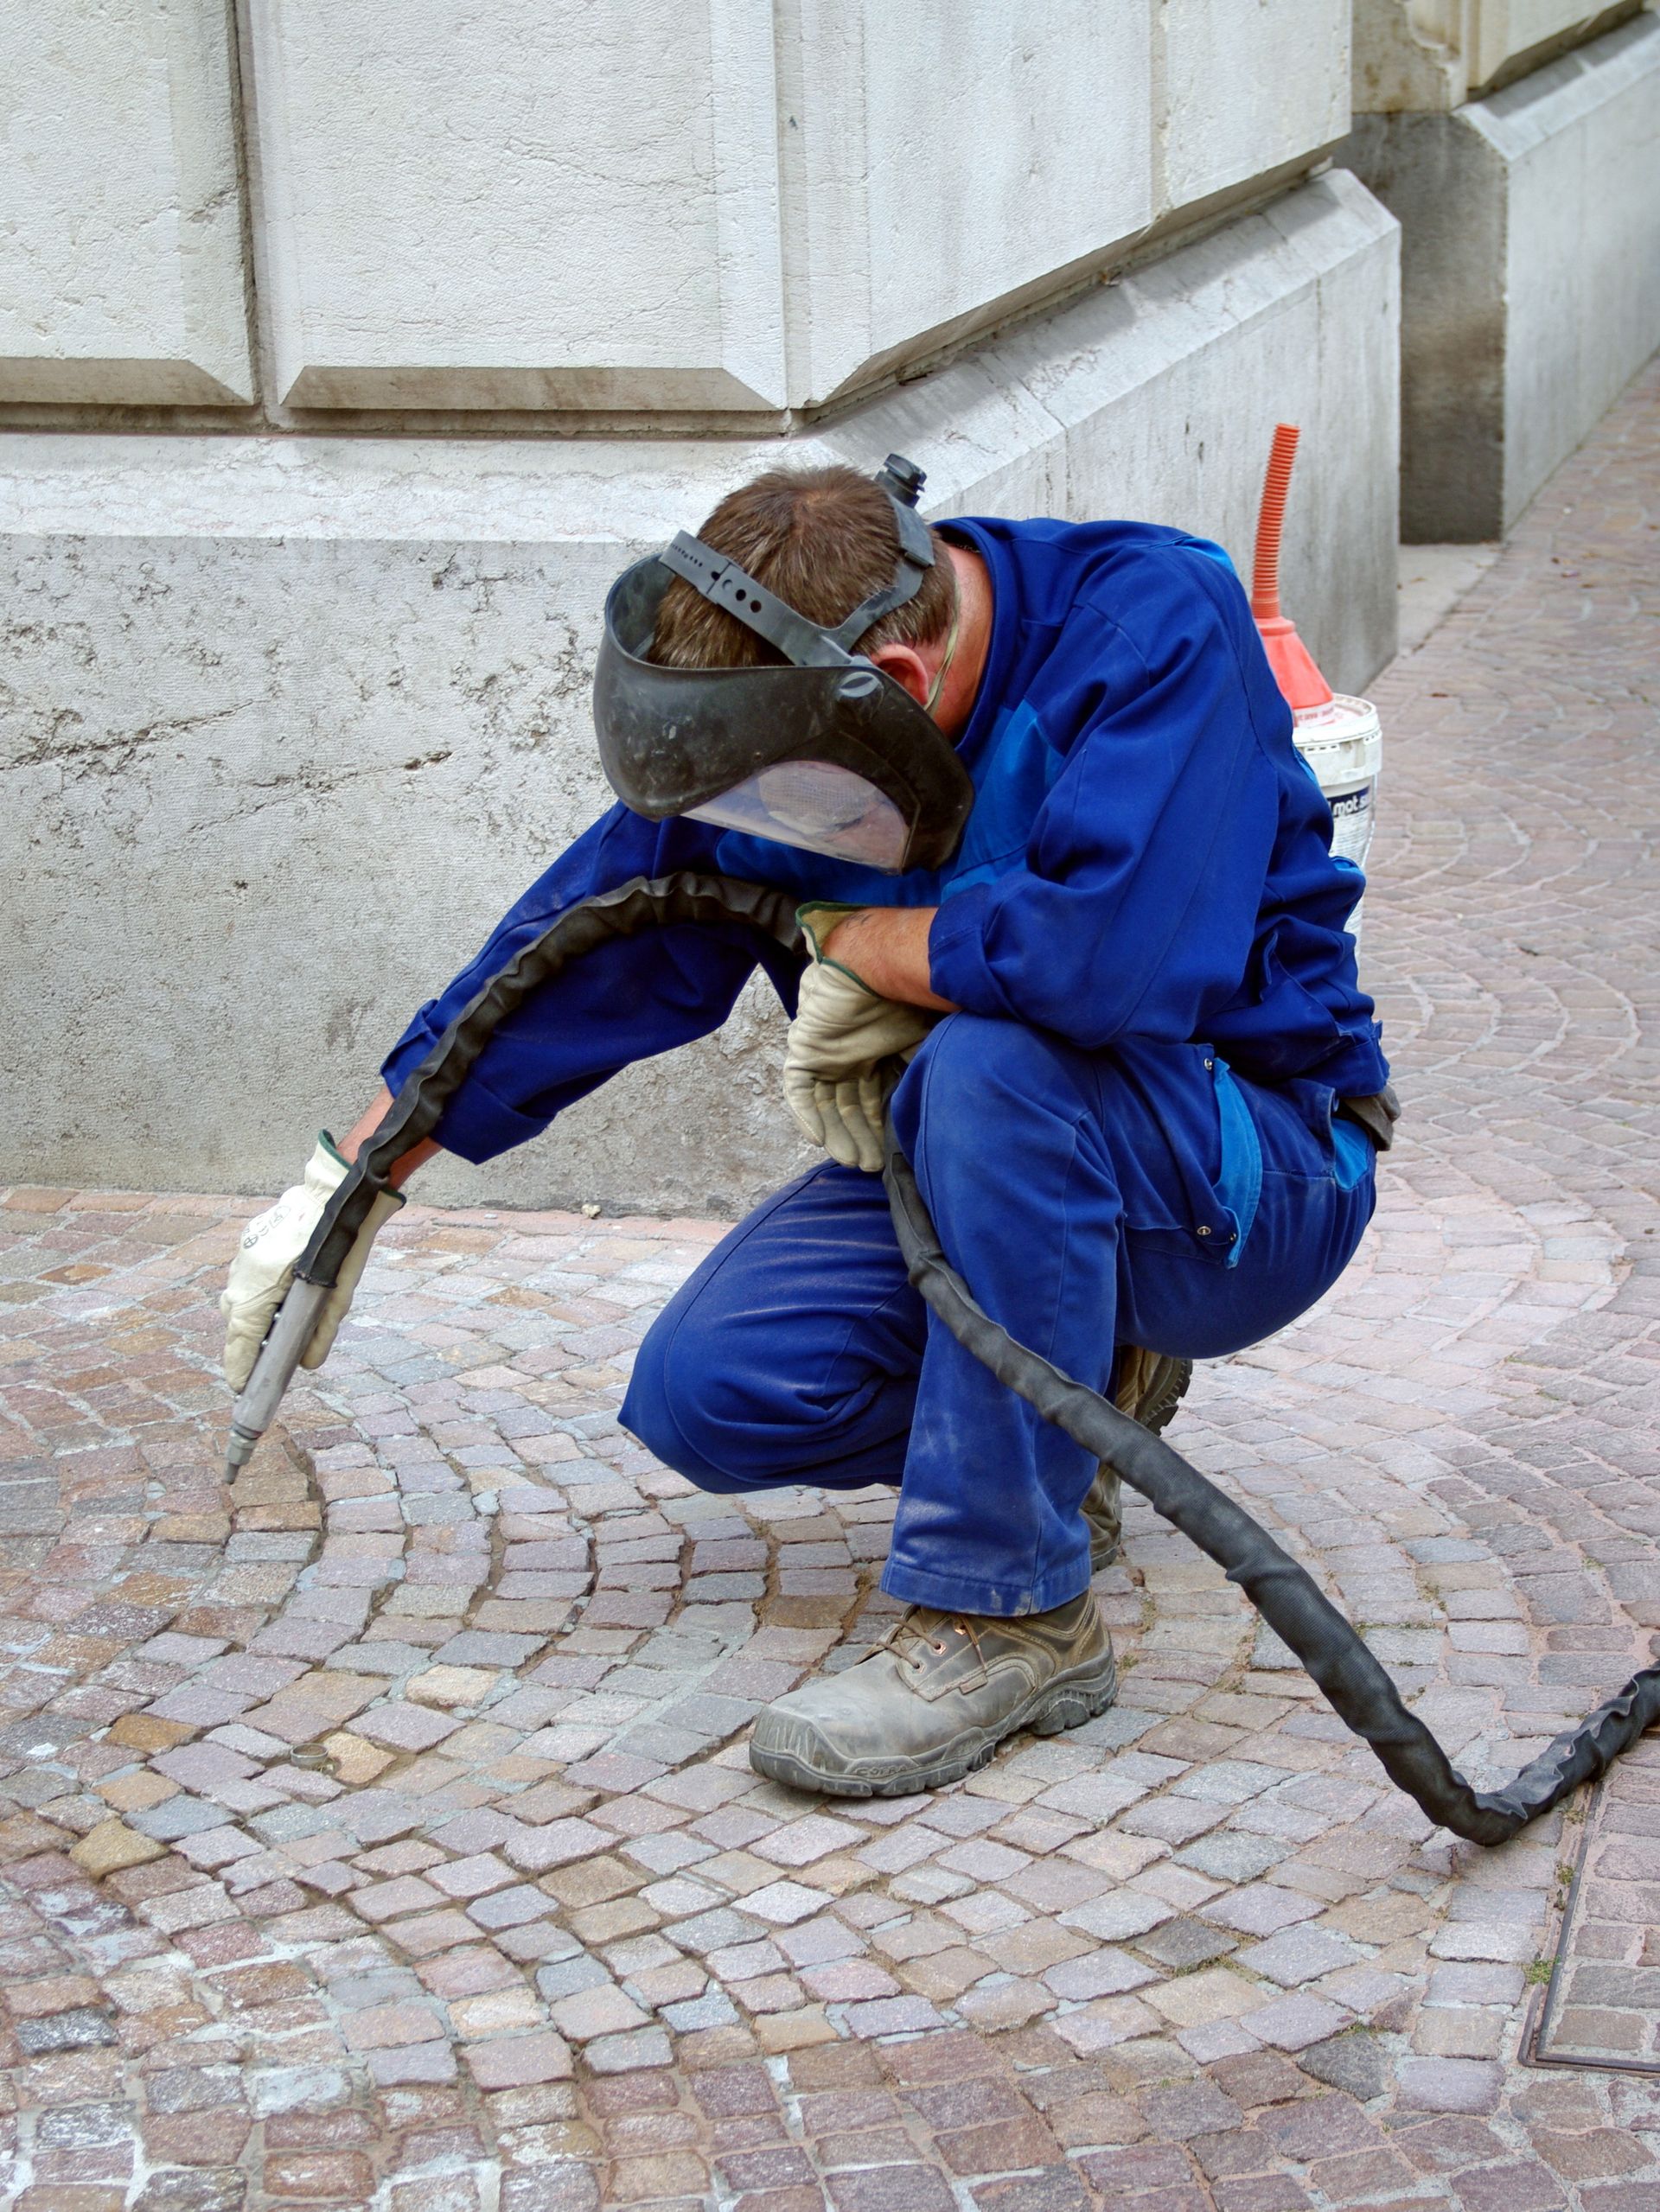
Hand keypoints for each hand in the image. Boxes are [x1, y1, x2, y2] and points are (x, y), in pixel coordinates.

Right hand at [221, 1138, 403, 1391]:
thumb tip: (308, 1363)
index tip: (239, 1386)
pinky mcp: (250, 1239)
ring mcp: (245, 1253)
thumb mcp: (339, 1293)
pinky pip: (244, 1275)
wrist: (340, 1190)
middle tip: (256, 1367)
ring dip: (250, 1316)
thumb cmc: (344, 1244)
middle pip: (237, 1318)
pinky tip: (271, 1301)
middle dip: (245, 1343)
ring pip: (238, 1296)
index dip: (240, 1365)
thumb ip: (322, 1330)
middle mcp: (245, 1271)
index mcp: (263, 1286)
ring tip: (265, 1337)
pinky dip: (254, 1292)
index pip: (242, 1336)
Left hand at [783, 962, 937, 1171]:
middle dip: (860, 1138)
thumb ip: (921, 1069)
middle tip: (871, 1167)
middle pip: (851, 1108)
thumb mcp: (922, 1041)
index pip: (875, 1101)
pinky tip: (817, 1141)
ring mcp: (825, 1055)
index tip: (889, 1157)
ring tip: (851, 1162)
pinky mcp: (803, 1051)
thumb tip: (932, 1105)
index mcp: (876, 1055)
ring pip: (826, 1105)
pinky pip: (798, 1091)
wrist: (872, 967)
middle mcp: (849, 1058)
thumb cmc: (901, 997)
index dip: (880, 1129)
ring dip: (835, 1134)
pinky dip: (806, 1116)